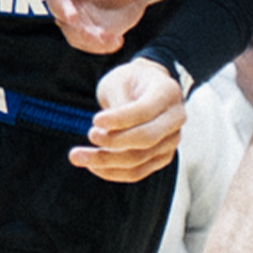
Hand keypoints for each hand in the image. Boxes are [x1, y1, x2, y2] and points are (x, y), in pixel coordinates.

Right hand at [26, 0, 168, 54]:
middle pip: (55, 4)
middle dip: (63, 11)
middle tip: (74, 17)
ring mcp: (74, 15)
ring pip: (71, 30)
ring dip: (87, 36)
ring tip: (108, 35)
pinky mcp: (86, 32)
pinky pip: (87, 44)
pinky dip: (100, 45)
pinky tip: (116, 40)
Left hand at [68, 57, 184, 182]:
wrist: (143, 88)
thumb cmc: (128, 81)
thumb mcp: (119, 80)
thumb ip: (119, 104)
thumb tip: (110, 134)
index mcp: (168, 92)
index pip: (145, 111)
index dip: (119, 119)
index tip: (95, 120)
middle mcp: (175, 118)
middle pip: (146, 139)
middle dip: (113, 142)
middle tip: (89, 135)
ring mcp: (171, 141)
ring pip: (138, 160)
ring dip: (105, 162)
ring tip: (77, 156)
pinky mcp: (161, 157)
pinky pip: (136, 172)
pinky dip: (112, 172)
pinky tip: (92, 165)